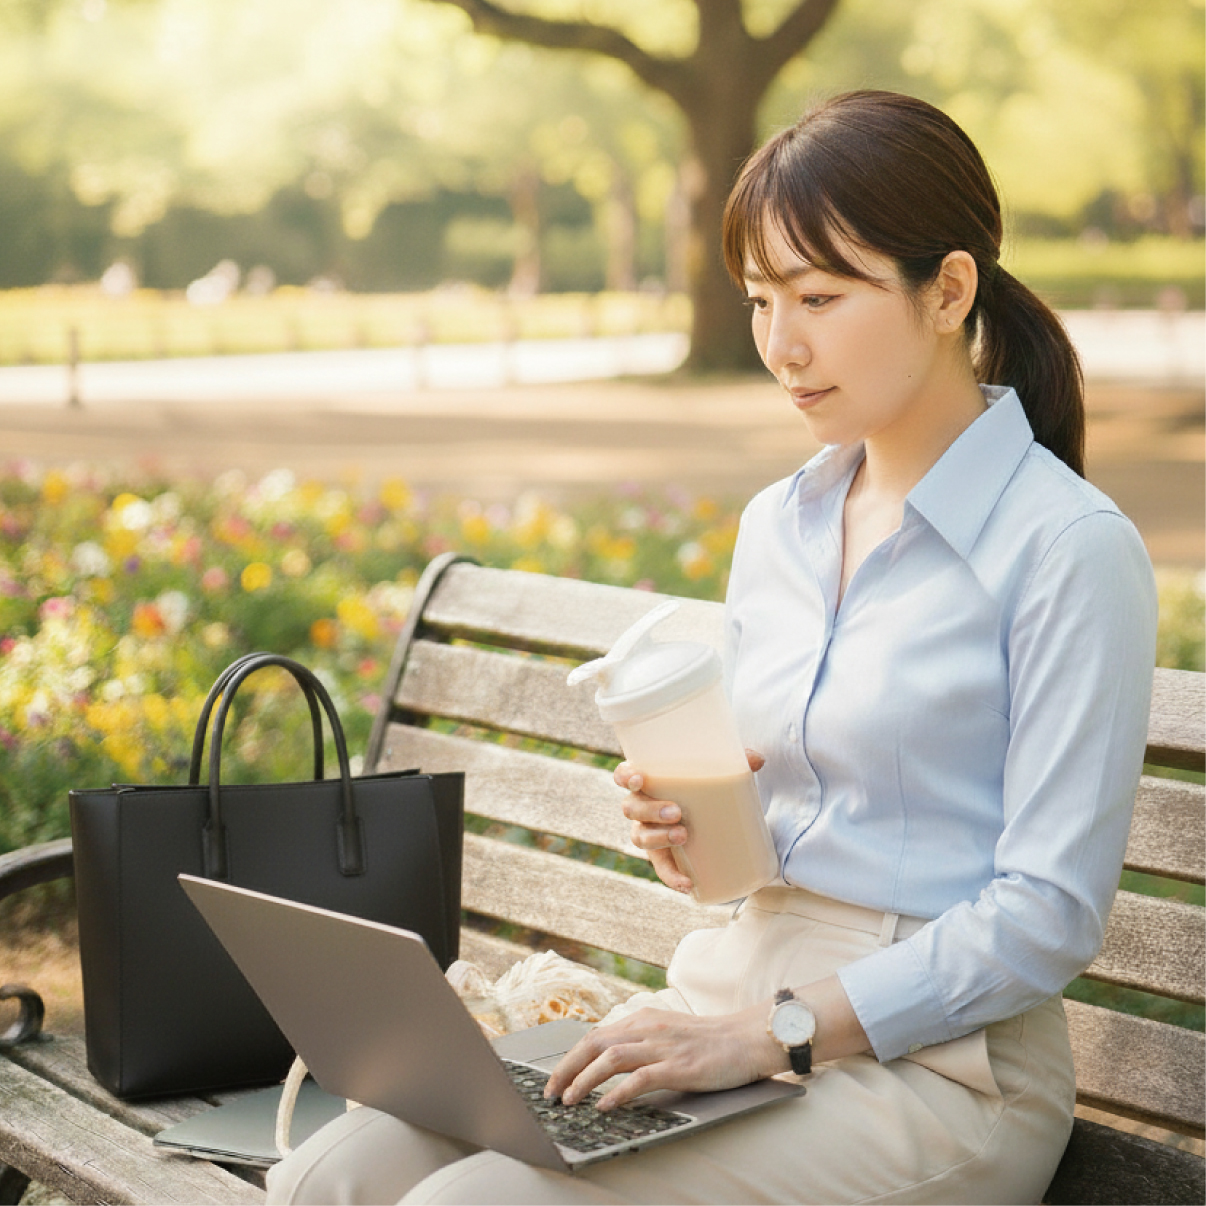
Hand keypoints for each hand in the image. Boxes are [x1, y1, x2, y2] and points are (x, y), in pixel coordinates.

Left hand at [544, 1003, 783, 1110]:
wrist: (747, 1039)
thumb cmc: (709, 1041)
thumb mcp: (667, 1032)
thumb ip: (641, 1040)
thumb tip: (609, 1058)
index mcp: (643, 1018)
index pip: (596, 1035)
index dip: (571, 1057)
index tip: (555, 1079)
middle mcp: (648, 1027)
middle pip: (594, 1043)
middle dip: (567, 1068)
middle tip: (551, 1093)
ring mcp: (662, 1046)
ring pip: (610, 1058)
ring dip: (584, 1080)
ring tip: (570, 1100)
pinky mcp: (678, 1066)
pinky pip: (640, 1078)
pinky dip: (617, 1093)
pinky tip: (604, 1106)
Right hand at [617, 750, 765, 894]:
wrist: (711, 817)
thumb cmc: (704, 787)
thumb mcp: (718, 773)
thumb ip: (736, 763)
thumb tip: (758, 760)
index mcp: (648, 781)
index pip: (623, 774)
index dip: (625, 776)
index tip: (639, 779)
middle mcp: (641, 807)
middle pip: (631, 807)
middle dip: (650, 810)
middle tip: (676, 812)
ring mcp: (648, 832)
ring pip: (640, 836)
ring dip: (658, 838)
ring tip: (683, 836)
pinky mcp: (662, 857)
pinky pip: (662, 869)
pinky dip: (672, 877)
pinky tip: (687, 884)